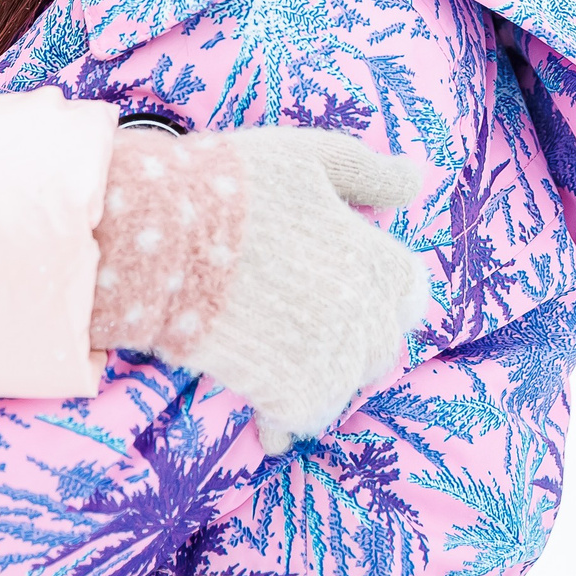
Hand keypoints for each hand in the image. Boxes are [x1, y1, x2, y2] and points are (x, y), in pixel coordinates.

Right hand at [91, 127, 428, 453]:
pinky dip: (283, 418)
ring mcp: (332, 358)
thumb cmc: (232, 187)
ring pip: (344, 384)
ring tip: (271, 352)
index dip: (379, 290)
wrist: (161, 238)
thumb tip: (414, 181)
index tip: (343, 284)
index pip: (409, 293)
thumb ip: (368, 172)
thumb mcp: (308, 157)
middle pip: (380, 344)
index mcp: (377, 260)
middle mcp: (366, 315)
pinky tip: (260, 408)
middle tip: (295, 316)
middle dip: (350, 334)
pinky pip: (304, 418)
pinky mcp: (292, 394)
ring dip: (317, 374)